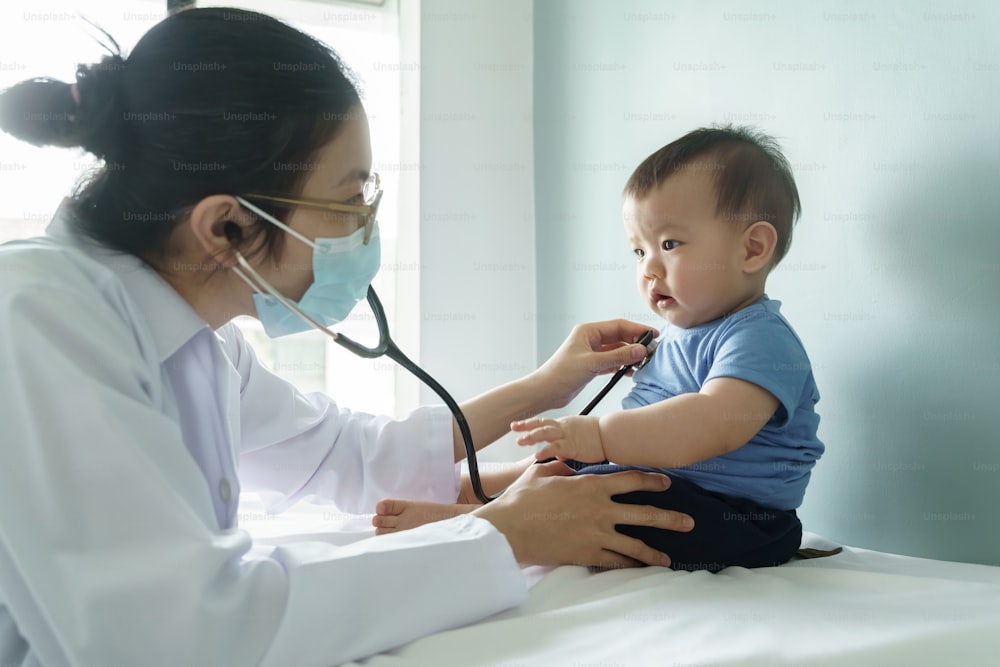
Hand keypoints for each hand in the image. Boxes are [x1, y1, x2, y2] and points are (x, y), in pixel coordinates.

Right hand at [472, 461, 693, 568]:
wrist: (510, 529)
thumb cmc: (522, 499)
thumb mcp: (541, 473)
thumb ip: (560, 468)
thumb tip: (568, 468)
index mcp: (591, 485)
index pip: (631, 481)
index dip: (652, 481)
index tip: (667, 483)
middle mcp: (600, 509)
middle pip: (644, 514)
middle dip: (670, 518)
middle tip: (689, 522)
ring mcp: (596, 534)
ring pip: (635, 543)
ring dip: (655, 551)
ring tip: (670, 558)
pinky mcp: (587, 554)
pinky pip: (615, 561)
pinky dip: (629, 565)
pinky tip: (640, 569)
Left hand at [511, 415, 605, 462]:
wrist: (613, 435)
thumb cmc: (601, 437)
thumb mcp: (582, 437)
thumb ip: (568, 445)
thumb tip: (559, 455)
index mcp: (566, 424)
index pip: (544, 422)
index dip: (531, 423)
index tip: (519, 425)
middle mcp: (564, 427)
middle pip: (541, 424)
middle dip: (526, 426)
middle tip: (513, 427)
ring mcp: (567, 436)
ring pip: (545, 433)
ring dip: (531, 437)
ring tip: (520, 441)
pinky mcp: (572, 446)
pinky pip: (556, 448)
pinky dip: (545, 451)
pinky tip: (536, 455)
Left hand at [529, 320, 656, 410]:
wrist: (545, 392)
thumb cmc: (561, 374)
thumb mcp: (592, 363)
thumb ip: (618, 356)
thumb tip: (640, 350)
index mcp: (587, 331)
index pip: (618, 326)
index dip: (637, 330)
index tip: (653, 335)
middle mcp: (589, 340)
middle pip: (619, 337)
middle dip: (635, 343)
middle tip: (651, 351)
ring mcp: (591, 353)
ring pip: (616, 351)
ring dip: (629, 355)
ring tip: (644, 362)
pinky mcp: (591, 367)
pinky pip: (612, 362)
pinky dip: (622, 365)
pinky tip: (631, 371)